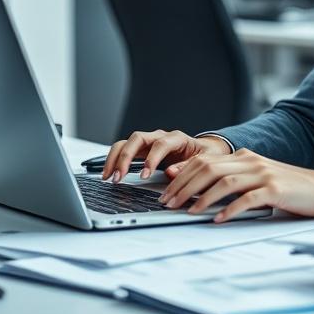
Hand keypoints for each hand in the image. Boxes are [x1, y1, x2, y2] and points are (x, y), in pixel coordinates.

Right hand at [102, 130, 230, 181]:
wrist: (205, 151)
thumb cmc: (205, 156)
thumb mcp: (204, 162)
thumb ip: (187, 167)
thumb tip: (170, 173)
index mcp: (178, 138)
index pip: (161, 144)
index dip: (151, 159)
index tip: (144, 176)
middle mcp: (160, 137)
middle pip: (137, 139)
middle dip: (126, 157)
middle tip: (119, 176)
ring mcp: (150, 142)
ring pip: (127, 142)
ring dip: (115, 158)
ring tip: (108, 176)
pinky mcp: (142, 150)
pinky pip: (124, 150)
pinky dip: (114, 160)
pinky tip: (109, 173)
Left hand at [159, 148, 313, 222]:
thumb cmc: (290, 188)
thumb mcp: (258, 179)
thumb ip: (233, 180)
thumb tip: (201, 191)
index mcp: (244, 157)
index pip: (204, 161)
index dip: (182, 175)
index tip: (166, 190)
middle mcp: (251, 161)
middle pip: (208, 168)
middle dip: (183, 186)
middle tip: (169, 202)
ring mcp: (263, 174)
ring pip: (223, 182)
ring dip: (201, 198)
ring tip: (187, 211)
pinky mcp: (275, 189)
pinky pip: (247, 199)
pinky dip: (230, 209)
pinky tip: (219, 219)